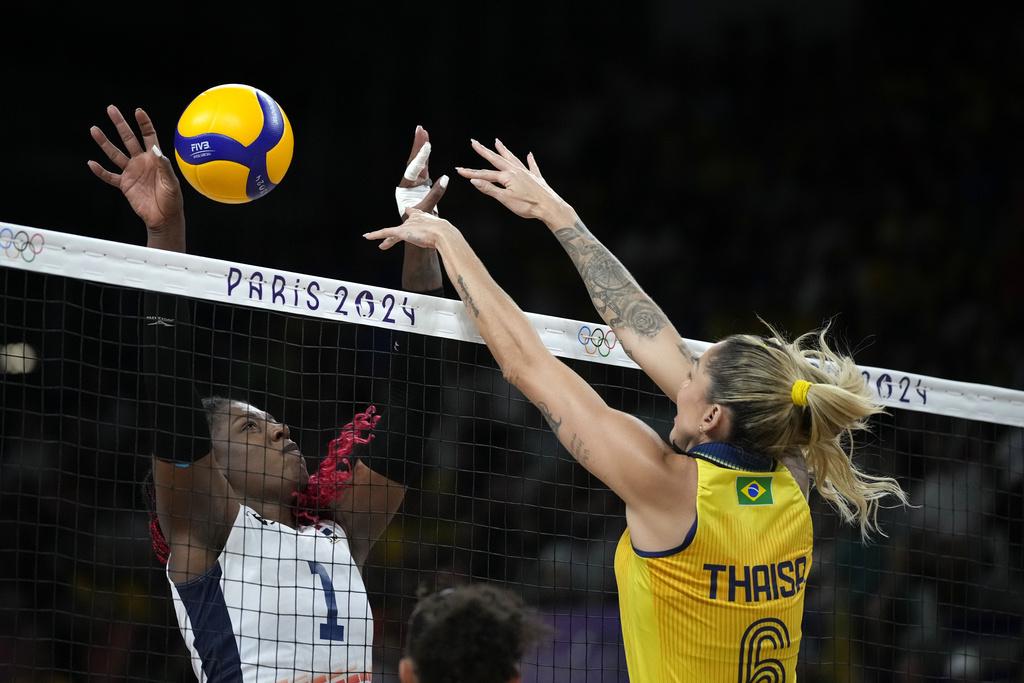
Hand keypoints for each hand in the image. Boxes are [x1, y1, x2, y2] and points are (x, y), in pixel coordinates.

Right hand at [88, 106, 183, 233]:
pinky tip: (92, 163)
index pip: (149, 136)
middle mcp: (141, 162)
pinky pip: (110, 176)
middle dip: (120, 124)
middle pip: (128, 139)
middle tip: (111, 109)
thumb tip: (156, 150)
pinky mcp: (124, 185)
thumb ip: (164, 166)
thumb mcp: (172, 183)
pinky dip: (100, 171)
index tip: (138, 111)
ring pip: (115, 154)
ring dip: (104, 143)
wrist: (164, 218)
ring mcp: (131, 172)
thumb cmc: (172, 200)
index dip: (144, 124)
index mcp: (155, 159)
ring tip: (94, 129)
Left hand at [364, 209, 457, 250]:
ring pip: (394, 232)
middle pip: (405, 225)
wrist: (443, 234)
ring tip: (381, 244)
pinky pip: (385, 232)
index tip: (410, 212)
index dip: (412, 213)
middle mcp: (414, 218)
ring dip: (388, 239)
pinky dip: (375, 234)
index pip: (415, 212)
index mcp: (424, 216)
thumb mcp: (447, 231)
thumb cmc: (447, 234)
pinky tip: (367, 236)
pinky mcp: (402, 232)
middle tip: (395, 236)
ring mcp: (407, 225)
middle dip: (401, 232)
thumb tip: (458, 205)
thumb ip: (449, 233)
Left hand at [397, 125, 447, 217]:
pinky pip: (423, 166)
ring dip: (421, 147)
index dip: (421, 157)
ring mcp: (415, 182)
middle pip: (413, 160)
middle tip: (420, 129)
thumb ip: (435, 194)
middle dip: (417, 145)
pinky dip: (425, 156)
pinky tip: (426, 145)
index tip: (427, 146)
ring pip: (418, 161)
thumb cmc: (418, 224)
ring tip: (422, 131)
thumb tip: (446, 178)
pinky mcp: (421, 183)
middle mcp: (409, 182)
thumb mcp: (426, 209)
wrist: (415, 232)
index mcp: (406, 188)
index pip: (414, 169)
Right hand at [457, 139, 575, 227]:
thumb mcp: (505, 199)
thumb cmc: (528, 206)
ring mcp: (527, 173)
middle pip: (497, 159)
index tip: (458, 170)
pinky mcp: (536, 178)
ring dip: (504, 150)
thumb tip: (474, 180)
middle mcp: (516, 171)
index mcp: (507, 176)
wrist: (550, 207)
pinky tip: (529, 155)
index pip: (484, 174)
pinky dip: (530, 160)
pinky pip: (532, 166)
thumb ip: (489, 189)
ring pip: (512, 158)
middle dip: (484, 151)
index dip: (470, 173)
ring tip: (497, 141)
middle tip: (474, 142)